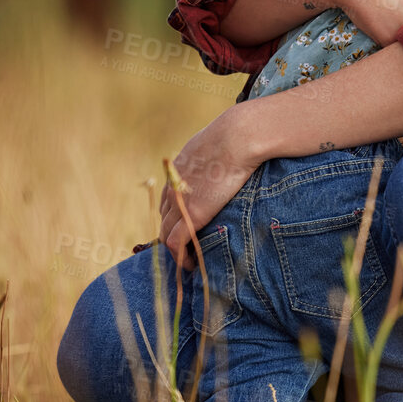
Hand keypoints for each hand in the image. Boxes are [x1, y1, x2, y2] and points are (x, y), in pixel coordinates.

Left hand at [158, 103, 259, 265]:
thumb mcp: (219, 142)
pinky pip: (176, 244)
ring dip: (176, 247)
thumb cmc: (237, 135)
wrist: (238, 138)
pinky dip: (180, 258)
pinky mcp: (191, 216)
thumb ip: (215, 153)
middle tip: (187, 249)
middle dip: (172, 234)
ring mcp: (180, 202)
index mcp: (178, 171)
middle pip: (164, 218)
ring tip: (190, 258)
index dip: (175, 217)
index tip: (186, 228)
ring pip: (166, 233)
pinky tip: (189, 266)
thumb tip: (232, 153)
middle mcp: (173, 188)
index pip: (167, 200)